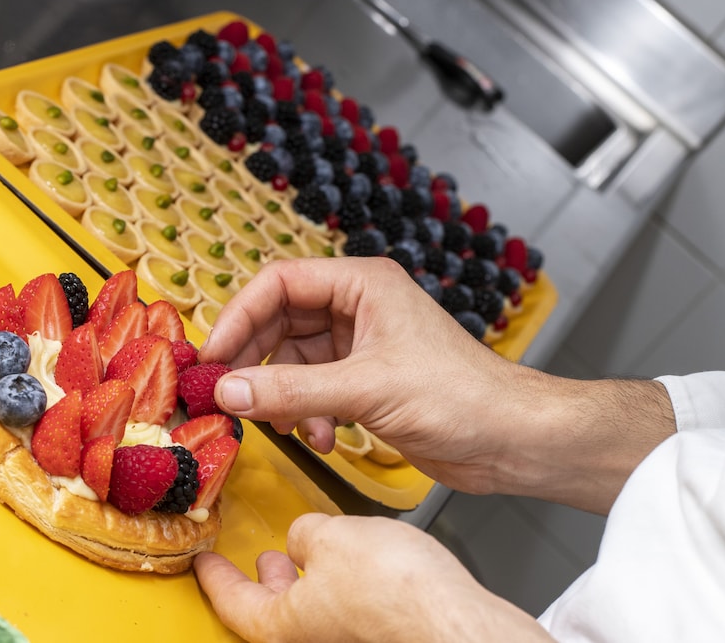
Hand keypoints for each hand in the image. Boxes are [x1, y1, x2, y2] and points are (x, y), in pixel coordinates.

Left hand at [194, 512, 552, 642]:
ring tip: (306, 551)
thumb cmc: (396, 592)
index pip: (232, 604)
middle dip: (267, 580)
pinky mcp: (381, 633)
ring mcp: (347, 639)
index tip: (205, 564)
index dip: (215, 578)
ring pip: (314, 608)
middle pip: (274, 612)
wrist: (454, 618)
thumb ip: (306, 533)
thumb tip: (305, 537)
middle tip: (258, 560)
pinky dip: (341, 581)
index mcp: (283, 625)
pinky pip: (348, 607)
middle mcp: (314, 639)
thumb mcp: (329, 536)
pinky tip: (356, 558)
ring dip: (307, 576)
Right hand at [199, 256, 523, 494]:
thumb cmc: (462, 396)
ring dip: (283, 396)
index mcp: (363, 285)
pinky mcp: (365, 382)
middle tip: (228, 394)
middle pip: (280, 322)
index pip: (280, 283)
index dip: (239, 316)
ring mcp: (361, 346)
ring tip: (289, 426)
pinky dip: (307, 414)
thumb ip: (292, 390)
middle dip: (256, 362)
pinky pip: (312, 390)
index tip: (211, 355)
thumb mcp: (366, 390)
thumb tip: (228, 390)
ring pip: (293, 361)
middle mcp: (359, 308)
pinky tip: (323, 437)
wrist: (513, 440)